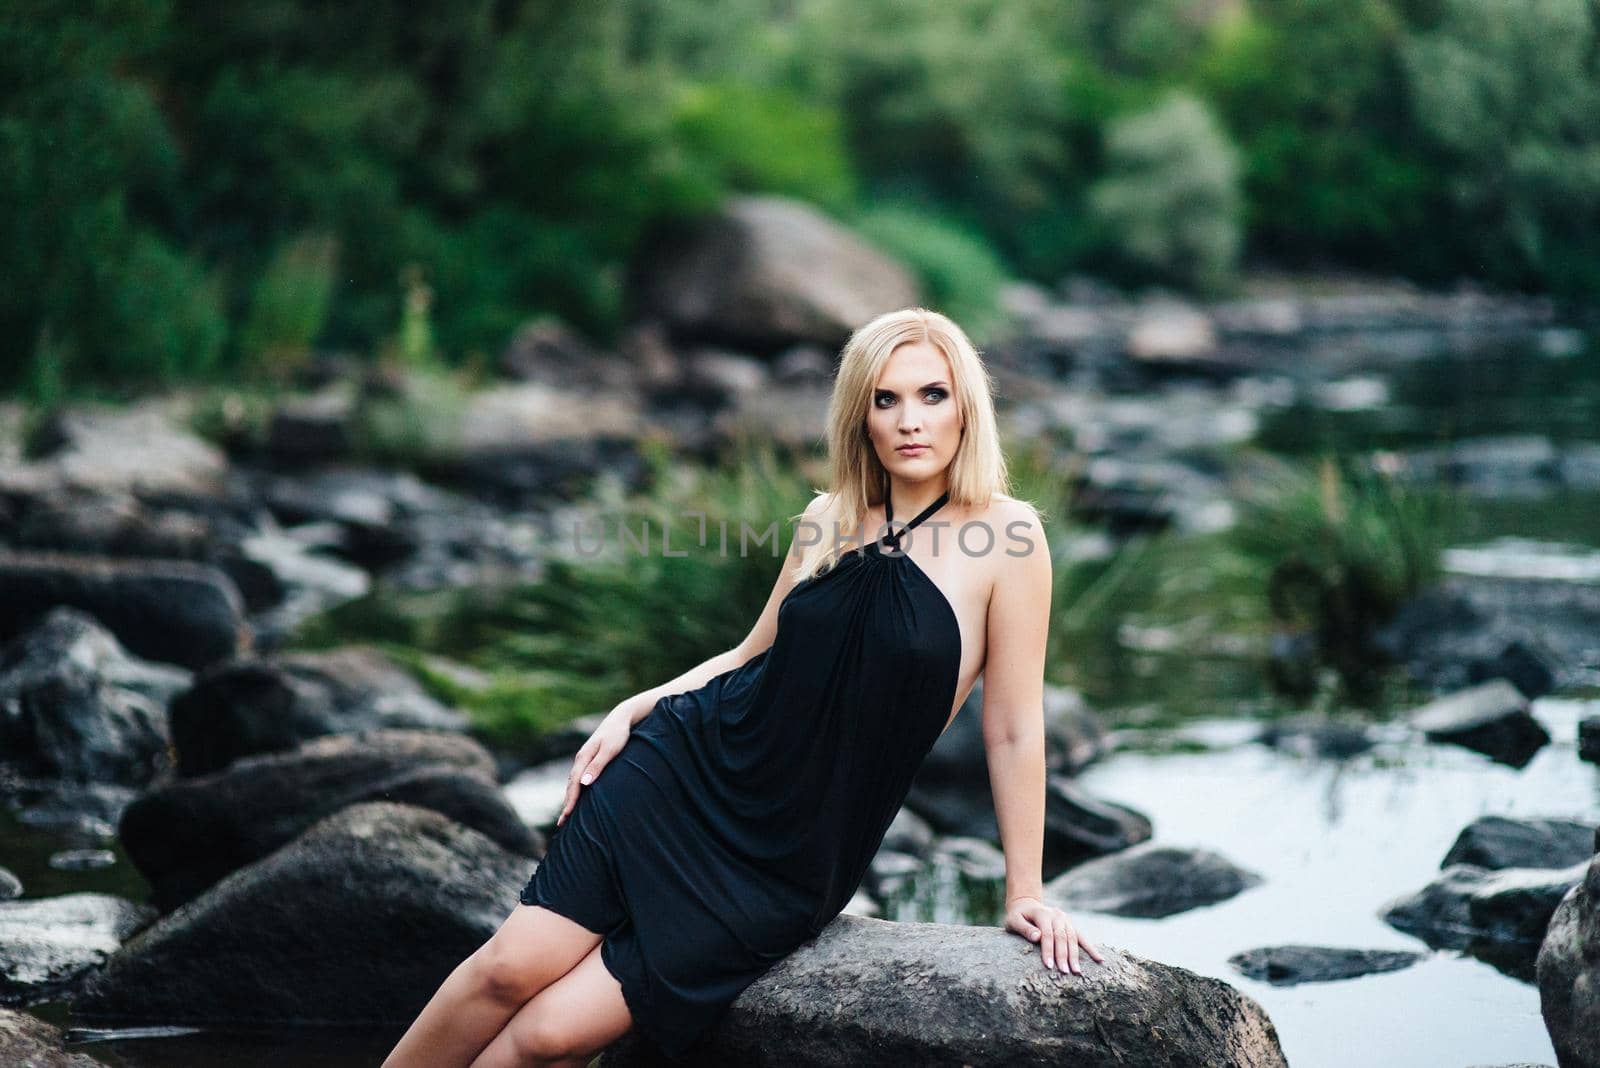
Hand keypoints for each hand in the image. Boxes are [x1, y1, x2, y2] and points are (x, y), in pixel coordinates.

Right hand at [554, 709, 633, 827]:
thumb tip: (584, 783)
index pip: (574, 784)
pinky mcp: (590, 759)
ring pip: (573, 782)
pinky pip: (579, 778)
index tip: (567, 816)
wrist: (621, 718)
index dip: (570, 801)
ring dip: (569, 798)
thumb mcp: (610, 749)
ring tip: (567, 815)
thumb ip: (598, 766)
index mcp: (583, 758)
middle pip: (570, 785)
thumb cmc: (618, 734)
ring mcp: (584, 759)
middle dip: (566, 804)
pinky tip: (577, 796)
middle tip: (561, 824)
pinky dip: (575, 790)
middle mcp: (581, 759)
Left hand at [1004, 895, 1104, 975]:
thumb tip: (1037, 938)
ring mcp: (1066, 919)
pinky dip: (1091, 949)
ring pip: (1073, 938)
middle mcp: (1057, 915)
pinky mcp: (1071, 925)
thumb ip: (1024, 928)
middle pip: (1062, 937)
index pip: (1047, 934)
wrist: (1026, 905)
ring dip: (1075, 955)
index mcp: (1043, 913)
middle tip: (1064, 972)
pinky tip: (1100, 960)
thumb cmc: (1018, 916)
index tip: (1048, 966)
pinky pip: (1082, 938)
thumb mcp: (1013, 920)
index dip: (1048, 950)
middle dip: (1063, 955)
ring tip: (1077, 971)